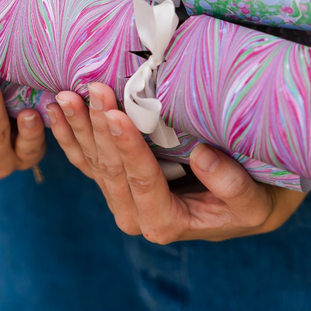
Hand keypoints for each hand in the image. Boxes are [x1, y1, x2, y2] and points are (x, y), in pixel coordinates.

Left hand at [47, 84, 305, 243]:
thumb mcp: (256, 202)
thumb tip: (201, 156)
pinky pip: (84, 158)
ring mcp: (120, 197)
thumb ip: (231, 187)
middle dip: (98, 127)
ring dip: (78, 126)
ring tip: (66, 94)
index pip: (142, 180)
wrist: (247, 200)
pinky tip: (53, 110)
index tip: (117, 114)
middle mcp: (135, 214)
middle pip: (110, 168)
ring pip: (92, 161)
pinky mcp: (113, 181)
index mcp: (165, 222)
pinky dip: (69, 134)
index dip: (128, 148)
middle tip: (91, 89)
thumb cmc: (257, 199)